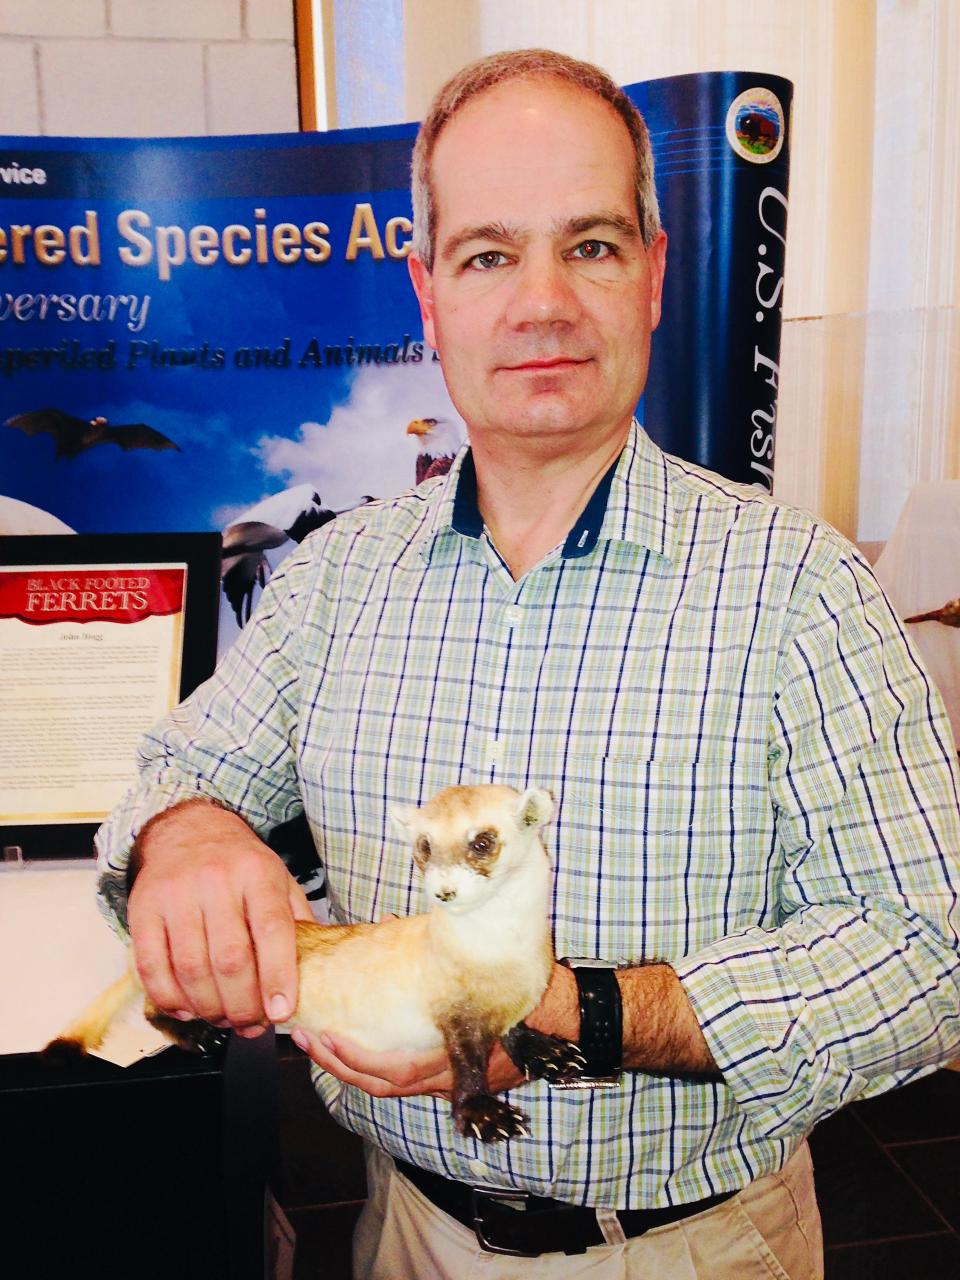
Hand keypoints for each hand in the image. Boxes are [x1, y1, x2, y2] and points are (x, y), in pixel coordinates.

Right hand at [127, 799, 314, 1034]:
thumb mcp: (278, 878)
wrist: (188, 829)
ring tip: (223, 1019)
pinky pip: (152, 967)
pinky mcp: (143, 909)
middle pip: (230, 958)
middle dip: (243, 1005)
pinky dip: (170, 998)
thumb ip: (296, 921)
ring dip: (209, 1007)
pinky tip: (187, 1008)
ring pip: (191, 968)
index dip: (277, 977)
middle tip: (251, 1024)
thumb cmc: (239, 864)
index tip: (281, 1011)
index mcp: (257, 873)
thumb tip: (316, 973)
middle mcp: (216, 880)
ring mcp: (176, 894)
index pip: (272, 930)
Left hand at [291, 960, 579, 1096]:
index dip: (353, 1059)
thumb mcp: (481, 973)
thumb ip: (437, 952)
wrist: (568, 1021)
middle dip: (338, 1063)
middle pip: (380, 1083)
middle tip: (306, 1036)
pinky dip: (374, 1065)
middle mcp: (448, 1076)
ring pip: (389, 1086)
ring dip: (350, 1067)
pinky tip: (354, 1046)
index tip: (324, 1036)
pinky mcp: (455, 1075)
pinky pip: (405, 1078)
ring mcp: (452, 1079)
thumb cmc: (528, 993)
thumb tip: (388, 925)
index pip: (390, 1070)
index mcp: (454, 1054)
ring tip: (319, 1040)